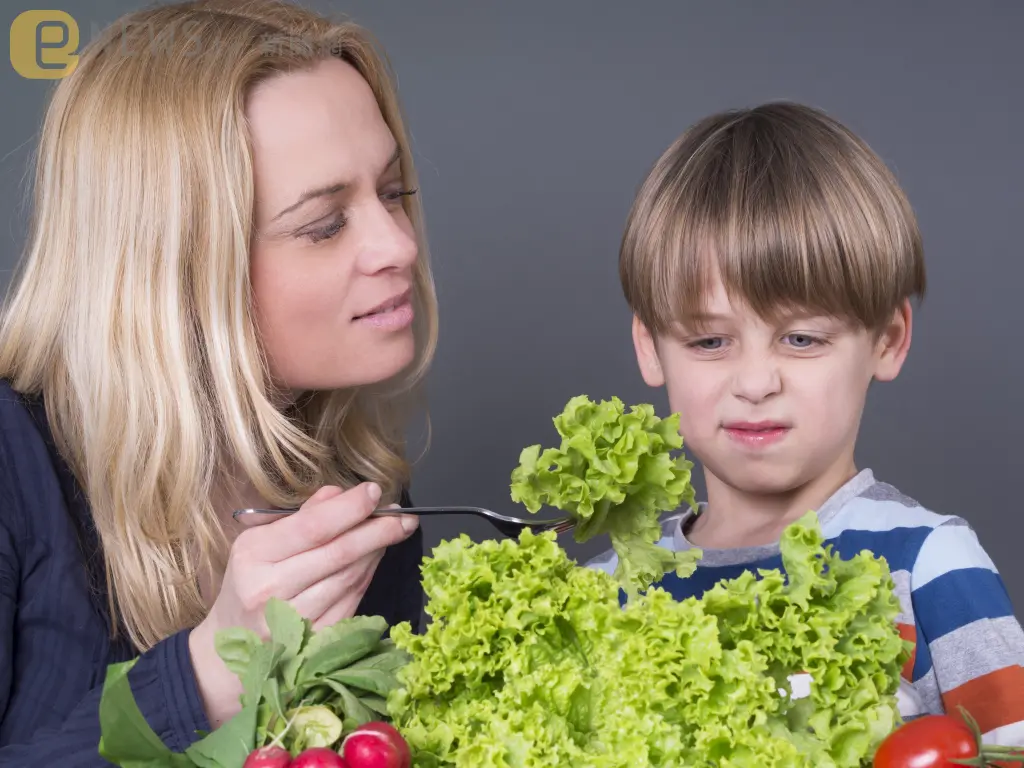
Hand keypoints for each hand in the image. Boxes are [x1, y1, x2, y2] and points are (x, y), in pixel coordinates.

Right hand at [188, 482, 418, 725]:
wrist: (228, 644)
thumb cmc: (249, 581)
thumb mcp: (261, 541)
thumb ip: (302, 516)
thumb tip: (341, 494)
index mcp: (253, 555)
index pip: (313, 527)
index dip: (349, 509)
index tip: (375, 492)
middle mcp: (270, 589)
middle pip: (338, 553)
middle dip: (377, 530)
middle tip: (404, 516)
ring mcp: (292, 620)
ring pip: (350, 578)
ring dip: (377, 552)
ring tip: (393, 531)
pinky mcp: (312, 641)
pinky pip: (352, 601)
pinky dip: (368, 576)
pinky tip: (375, 559)